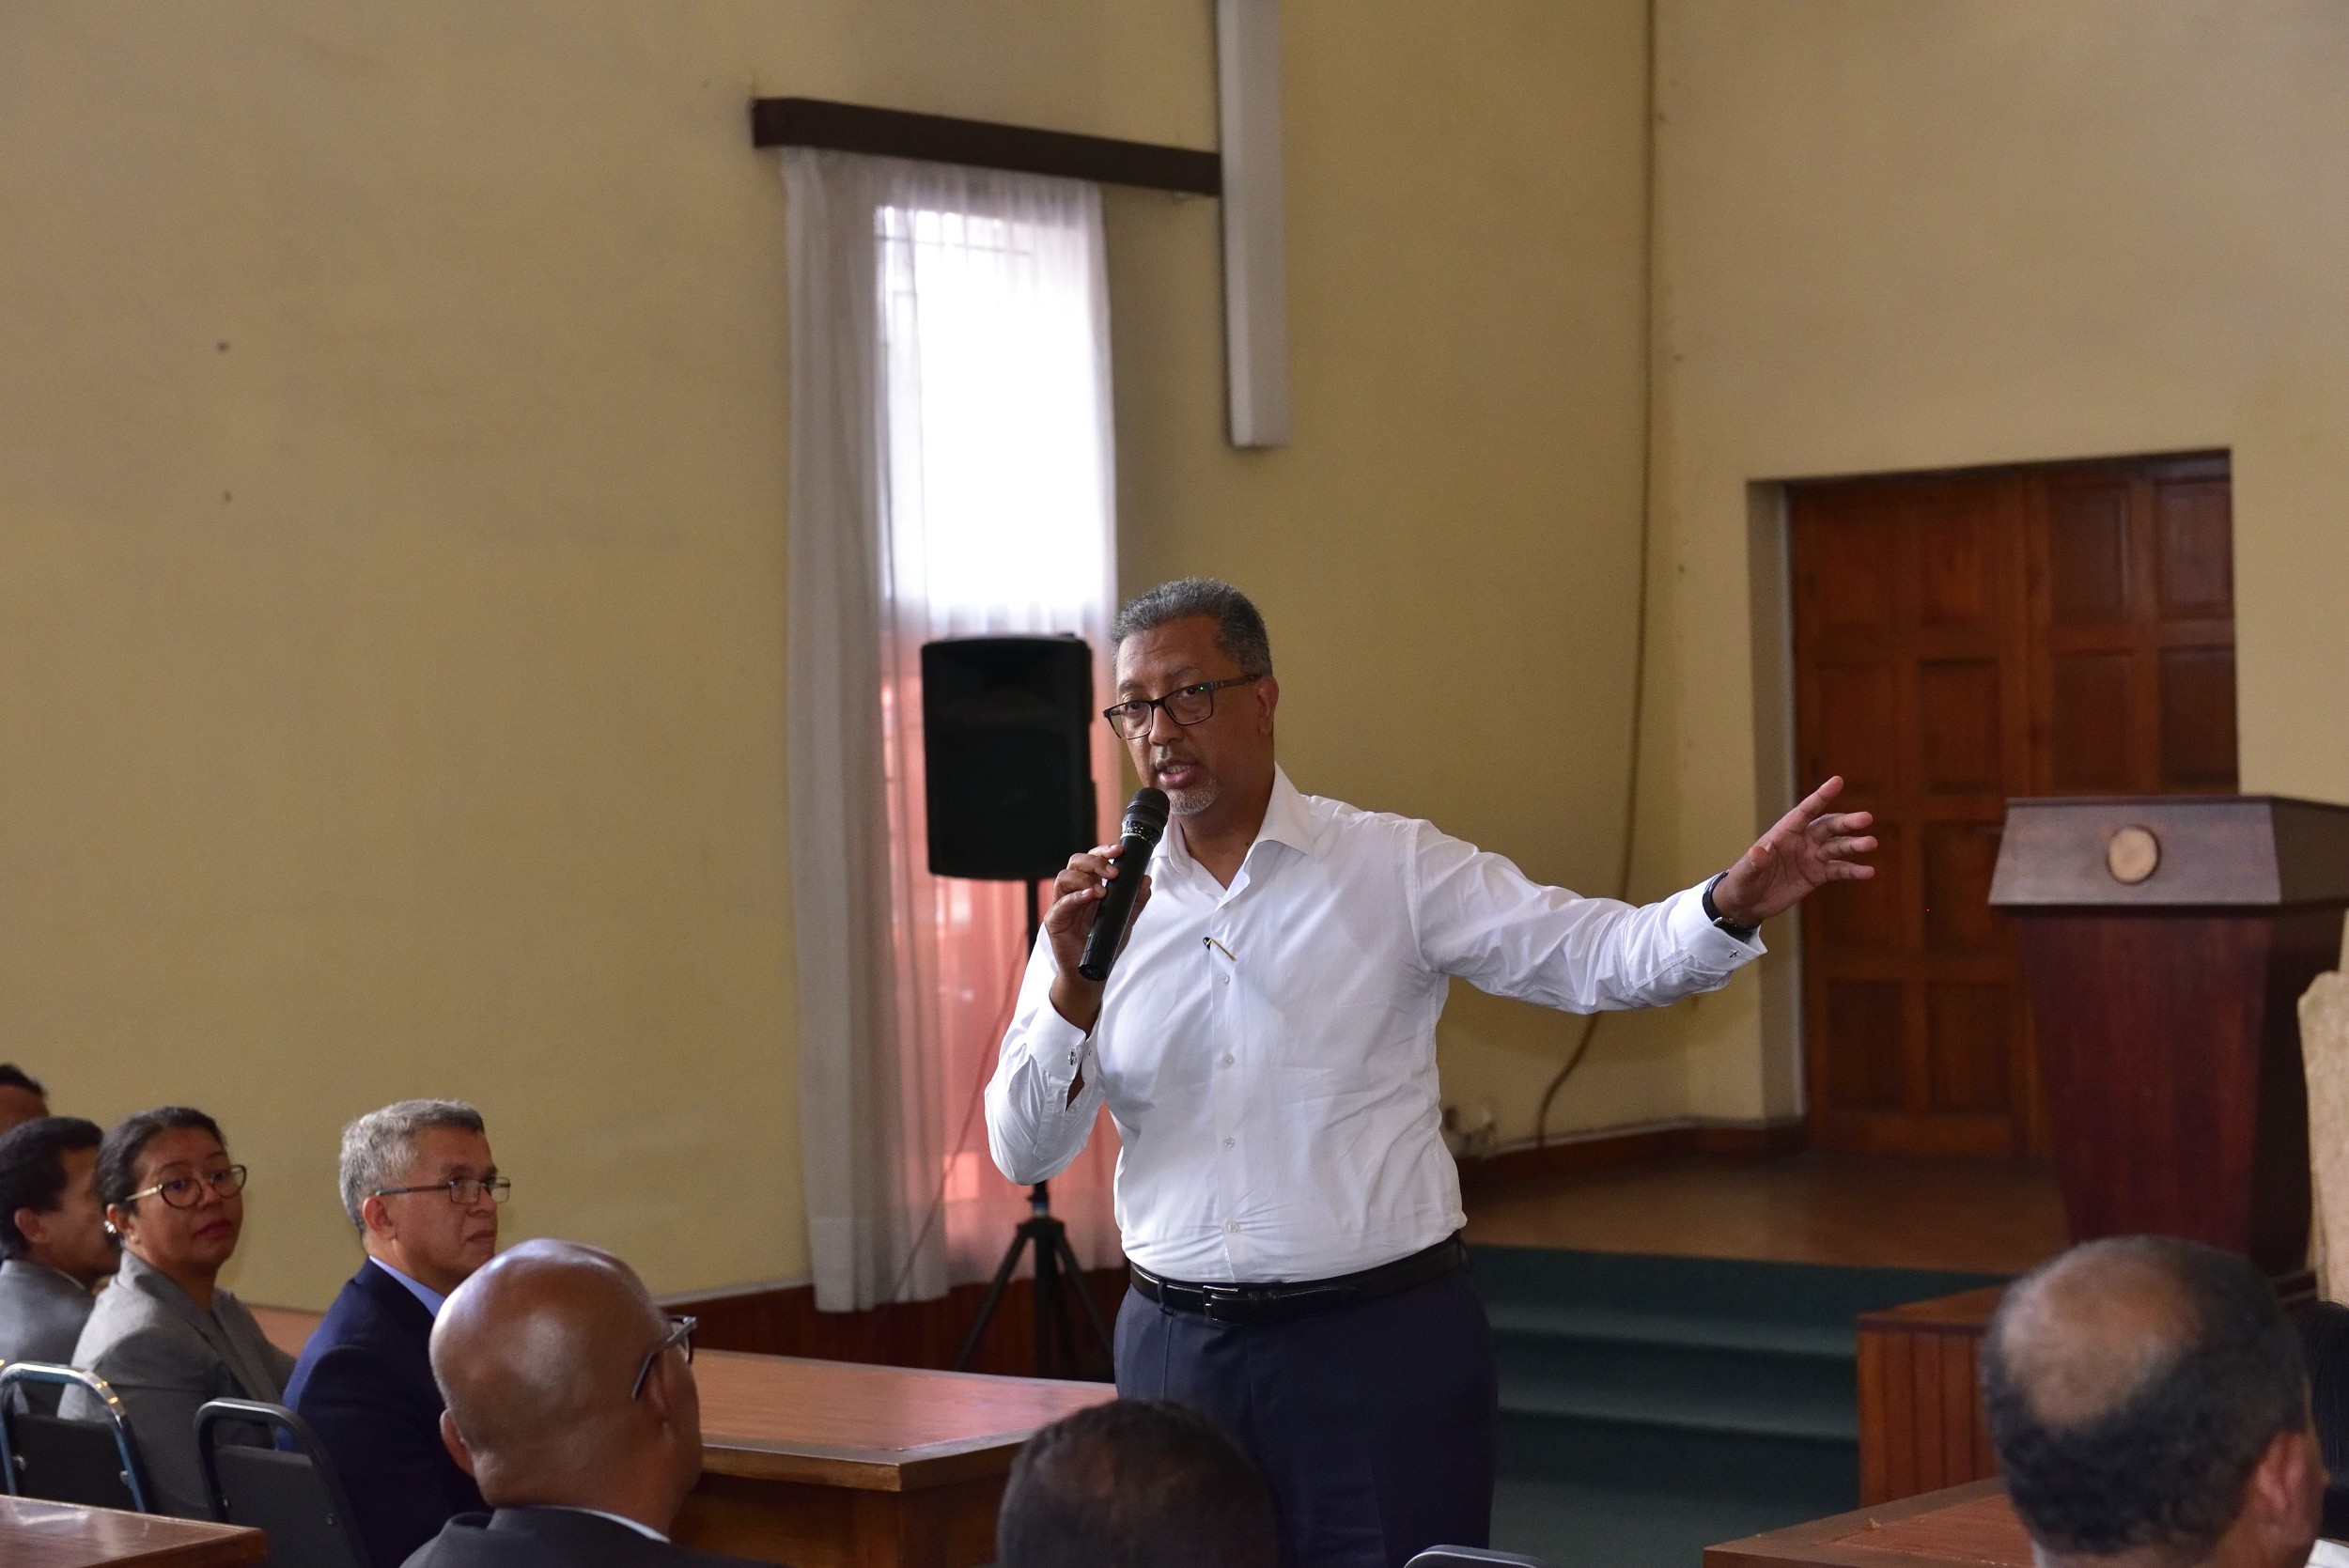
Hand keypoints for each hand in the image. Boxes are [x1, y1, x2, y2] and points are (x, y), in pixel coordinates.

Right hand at [1043, 842, 1152, 1033]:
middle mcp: (1074, 891)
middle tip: (1113, 872)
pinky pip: (1060, 904)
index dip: (1103, 851)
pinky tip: (1089, 897)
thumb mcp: (1126, 920)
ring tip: (1101, 891)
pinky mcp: (1054, 921)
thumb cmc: (1105, 942)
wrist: (1092, 972)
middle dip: (1095, 861)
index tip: (1119, 850)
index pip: (1092, 859)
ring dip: (1085, 879)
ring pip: (1064, 877)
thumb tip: (1146, 880)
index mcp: (1089, 886)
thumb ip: (1135, 901)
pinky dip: (1075, 898)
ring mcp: (1062, 905)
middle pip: (1075, 862)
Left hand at [1711, 776, 1875, 927]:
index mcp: (1783, 833)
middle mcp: (1801, 841)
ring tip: (1871, 842)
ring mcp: (1811, 857)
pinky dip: (1853, 870)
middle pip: (1827, 827)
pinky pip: (1838, 870)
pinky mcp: (1817, 874)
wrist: (1747, 903)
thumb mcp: (1744, 874)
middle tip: (1865, 818)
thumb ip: (1753, 863)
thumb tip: (1759, 852)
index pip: (1805, 811)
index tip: (1837, 781)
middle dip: (1846, 822)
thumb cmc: (1742, 882)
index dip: (1820, 796)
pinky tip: (1868, 871)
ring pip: (1837, 846)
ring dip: (1854, 844)